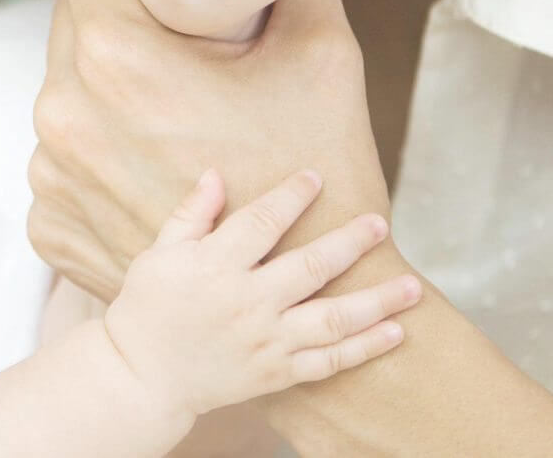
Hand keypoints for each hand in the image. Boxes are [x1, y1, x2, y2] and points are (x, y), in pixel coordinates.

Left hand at [29, 0, 393, 301]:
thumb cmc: (319, 173)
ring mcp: (49, 176)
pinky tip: (156, 175)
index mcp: (116, 56)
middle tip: (185, 51)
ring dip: (108, 94)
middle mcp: (62, 112)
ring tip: (177, 124)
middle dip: (123, 21)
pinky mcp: (48, 226)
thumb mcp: (323, 47)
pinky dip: (100, 160)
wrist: (304, 306)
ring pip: (66, 94)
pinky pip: (62, 162)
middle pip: (72, 22)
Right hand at [104, 171, 417, 419]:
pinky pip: (329, 362)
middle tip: (380, 224)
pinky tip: (395, 332)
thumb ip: (192, 215)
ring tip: (411, 286)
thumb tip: (217, 175)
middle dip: (351, 242)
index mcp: (215, 266)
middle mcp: (247, 302)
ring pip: (333, 318)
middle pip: (312, 266)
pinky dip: (365, 349)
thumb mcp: (158, 254)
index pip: (263, 221)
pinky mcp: (275, 373)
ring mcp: (266, 341)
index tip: (315, 177)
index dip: (292, 196)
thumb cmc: (147, 309)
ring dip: (377, 301)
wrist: (141, 377)